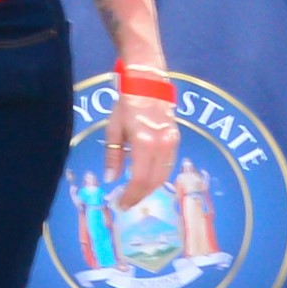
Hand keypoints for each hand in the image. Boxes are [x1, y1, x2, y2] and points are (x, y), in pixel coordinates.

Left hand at [103, 88, 178, 211]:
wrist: (148, 82)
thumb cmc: (126, 104)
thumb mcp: (114, 129)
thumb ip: (113, 156)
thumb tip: (110, 179)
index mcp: (144, 143)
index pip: (139, 179)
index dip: (130, 196)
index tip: (120, 205)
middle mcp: (162, 146)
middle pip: (154, 181)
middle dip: (140, 195)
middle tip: (127, 203)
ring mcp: (172, 143)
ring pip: (164, 175)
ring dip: (150, 188)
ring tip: (135, 193)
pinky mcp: (176, 140)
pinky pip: (168, 165)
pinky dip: (157, 176)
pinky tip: (146, 178)